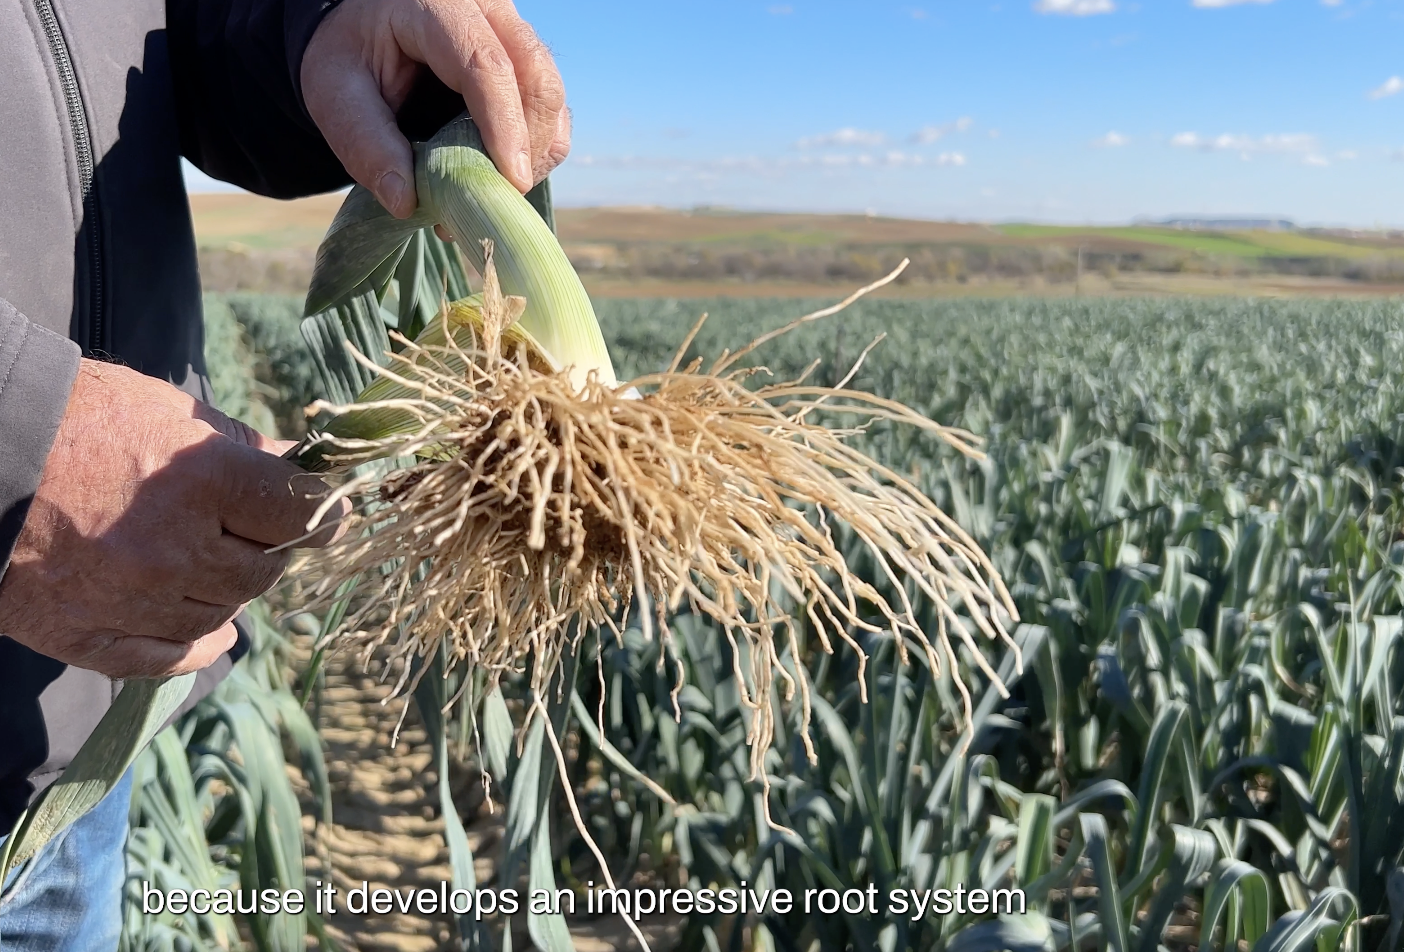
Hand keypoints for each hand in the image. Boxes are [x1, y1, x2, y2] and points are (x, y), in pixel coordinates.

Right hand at [0, 361, 343, 678]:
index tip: (320, 508)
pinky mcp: (85, 636)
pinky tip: (210, 630)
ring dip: (226, 591)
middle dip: (264, 548)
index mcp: (200, 480)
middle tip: (244, 526)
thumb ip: (240, 444)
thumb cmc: (74, 418)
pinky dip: (196, 645)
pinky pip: (167, 659)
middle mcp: (172, 549)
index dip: (320, 510)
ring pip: (221, 616)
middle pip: (263, 572)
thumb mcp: (165, 410)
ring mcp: (128, 600)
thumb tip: (301, 461)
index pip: (302, 514)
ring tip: (204, 559)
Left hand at [302, 0, 570, 216]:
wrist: (365, 37)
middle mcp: (488, 11)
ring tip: (489, 193)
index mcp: (436, 5)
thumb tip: (407, 202)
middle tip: (496, 200)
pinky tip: (499, 178)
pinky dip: (536, 154)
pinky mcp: (528, 67)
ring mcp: (514, 35)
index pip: (485, 63)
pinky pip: (553, 115)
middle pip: (536, 78)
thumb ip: (363, 143)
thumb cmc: (350, 61)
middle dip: (526, 148)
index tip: (510, 182)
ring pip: (552, 100)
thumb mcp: (334, 96)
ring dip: (533, 156)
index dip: (504, 125)